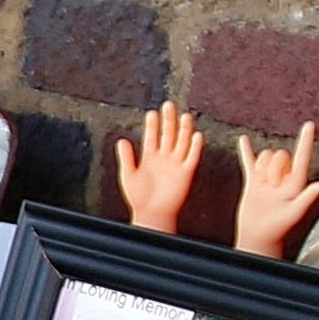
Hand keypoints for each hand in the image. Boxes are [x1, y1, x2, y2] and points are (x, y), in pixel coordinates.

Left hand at [112, 105, 203, 230]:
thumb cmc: (138, 197)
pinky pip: (192, 158)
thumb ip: (126, 157)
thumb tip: (121, 140)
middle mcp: (164, 158)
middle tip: (169, 105)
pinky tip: (197, 136)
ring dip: (184, 130)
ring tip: (184, 116)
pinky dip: (195, 147)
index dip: (152, 125)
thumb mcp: (128, 175)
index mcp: (149, 157)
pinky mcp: (186, 174)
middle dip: (168, 120)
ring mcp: (176, 164)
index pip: (152, 136)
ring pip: (182, 143)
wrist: (151, 214)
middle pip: (168, 135)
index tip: (152, 112)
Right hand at [232, 124, 318, 259]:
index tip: (310, 124)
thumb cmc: (277, 229)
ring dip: (262, 167)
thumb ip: (307, 198)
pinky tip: (243, 140)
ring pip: (265, 157)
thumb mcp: (294, 214)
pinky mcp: (253, 181)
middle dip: (274, 166)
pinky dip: (246, 150)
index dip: (306, 141)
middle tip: (272, 187)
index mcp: (296, 184)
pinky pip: (249, 161)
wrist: (257, 237)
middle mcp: (284, 179)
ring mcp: (268, 179)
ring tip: (262, 186)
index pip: (303, 157)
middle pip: (280, 155)